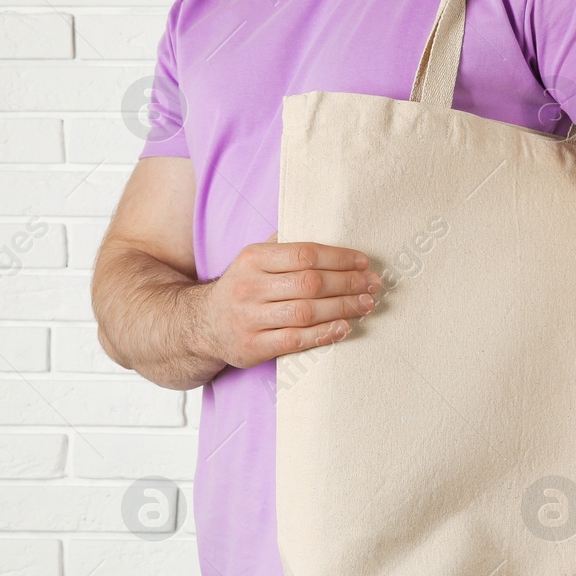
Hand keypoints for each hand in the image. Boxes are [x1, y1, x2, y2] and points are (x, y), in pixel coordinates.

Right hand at [194, 236, 381, 369]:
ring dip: (343, 308)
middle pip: (310, 284)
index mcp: (252, 258)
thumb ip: (284, 246)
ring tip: (367, 304)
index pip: (305, 254)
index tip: (364, 262)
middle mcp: (249, 287)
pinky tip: (345, 327)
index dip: (339, 258)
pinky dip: (324, 334)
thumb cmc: (243, 287)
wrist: (202, 324)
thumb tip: (329, 228)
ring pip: (305, 312)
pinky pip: (295, 340)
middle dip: (348, 283)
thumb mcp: (254, 259)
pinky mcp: (252, 347)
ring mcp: (249, 319)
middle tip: (374, 285)